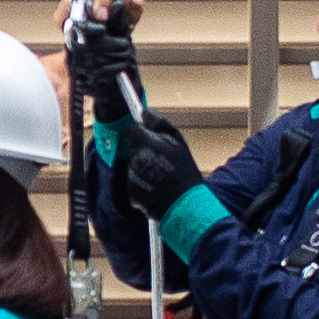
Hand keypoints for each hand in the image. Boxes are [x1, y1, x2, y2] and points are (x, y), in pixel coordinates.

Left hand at [66, 0, 147, 106]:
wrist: (91, 47)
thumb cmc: (76, 28)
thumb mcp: (64, 20)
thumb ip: (67, 9)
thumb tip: (73, 2)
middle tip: (99, 15)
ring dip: (116, 4)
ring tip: (107, 21)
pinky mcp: (134, 4)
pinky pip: (138, 2)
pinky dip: (132, 11)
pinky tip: (125, 21)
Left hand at [102, 101, 203, 222]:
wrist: (186, 206)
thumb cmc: (185, 172)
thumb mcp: (179, 142)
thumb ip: (160, 124)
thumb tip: (144, 112)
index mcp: (145, 144)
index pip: (132, 130)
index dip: (142, 133)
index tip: (152, 139)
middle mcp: (134, 160)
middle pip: (134, 149)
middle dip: (145, 151)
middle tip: (163, 160)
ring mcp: (132, 178)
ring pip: (134, 166)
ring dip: (145, 168)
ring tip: (163, 175)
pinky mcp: (131, 194)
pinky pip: (135, 183)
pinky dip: (144, 184)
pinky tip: (158, 187)